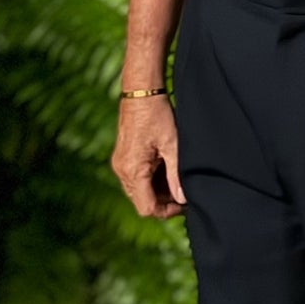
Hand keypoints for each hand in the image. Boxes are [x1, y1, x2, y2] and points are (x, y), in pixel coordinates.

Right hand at [110, 95, 185, 217]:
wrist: (141, 92)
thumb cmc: (157, 115)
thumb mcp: (172, 145)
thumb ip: (176, 175)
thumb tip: (183, 199)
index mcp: (133, 170)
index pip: (147, 208)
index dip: (166, 211)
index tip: (184, 204)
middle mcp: (122, 170)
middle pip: (142, 201)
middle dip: (163, 201)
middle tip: (183, 191)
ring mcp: (120, 164)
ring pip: (138, 191)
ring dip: (157, 190)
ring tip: (176, 178)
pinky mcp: (123, 157)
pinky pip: (135, 178)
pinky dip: (150, 179)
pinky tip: (165, 168)